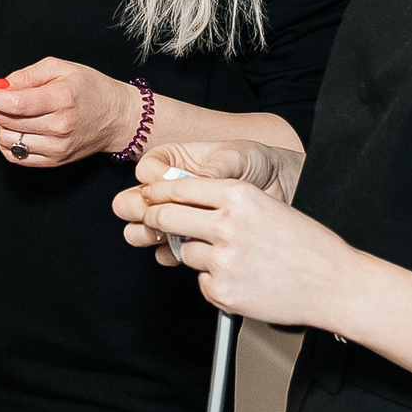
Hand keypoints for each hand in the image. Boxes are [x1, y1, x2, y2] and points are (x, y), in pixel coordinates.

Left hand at [0, 58, 141, 167]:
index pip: (14, 103)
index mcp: (62, 99)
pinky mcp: (54, 161)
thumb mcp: (60, 68)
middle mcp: (60, 126)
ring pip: (7, 139)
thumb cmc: (90, 88)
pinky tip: (17, 129)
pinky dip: (7, 142)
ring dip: (1, 124)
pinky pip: (15, 156)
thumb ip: (26, 75)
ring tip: (15, 112)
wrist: (117, 117)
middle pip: (7, 120)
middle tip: (2, 94)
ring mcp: (57, 148)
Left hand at [110, 160, 354, 326]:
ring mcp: (222, 260)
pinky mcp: (222, 291)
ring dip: (198, 255)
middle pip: (164, 217)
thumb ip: (225, 202)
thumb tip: (180, 202)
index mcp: (239, 196)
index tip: (148, 197)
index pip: (178, 188)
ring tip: (236, 260)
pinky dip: (216, 282)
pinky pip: (202, 282)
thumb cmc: (307, 245)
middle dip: (154, 220)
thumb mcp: (267, 206)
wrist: (335, 284)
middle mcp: (227, 225)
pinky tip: (245, 280)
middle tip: (154, 223)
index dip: (157, 193)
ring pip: (185, 252)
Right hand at [113, 143, 293, 265]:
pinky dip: (169, 253)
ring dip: (148, 234)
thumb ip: (212, 170)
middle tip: (157, 217)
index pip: (145, 172)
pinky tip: (181, 251)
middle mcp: (167, 189)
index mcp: (172, 161)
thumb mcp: (236, 157)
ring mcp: (176, 216)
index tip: (165, 189)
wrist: (282, 187)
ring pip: (140, 229)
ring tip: (166, 235)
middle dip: (141, 211)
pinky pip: (165, 250)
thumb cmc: (256, 162)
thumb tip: (196, 181)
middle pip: (130, 202)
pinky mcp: (187, 239)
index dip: (152, 183)